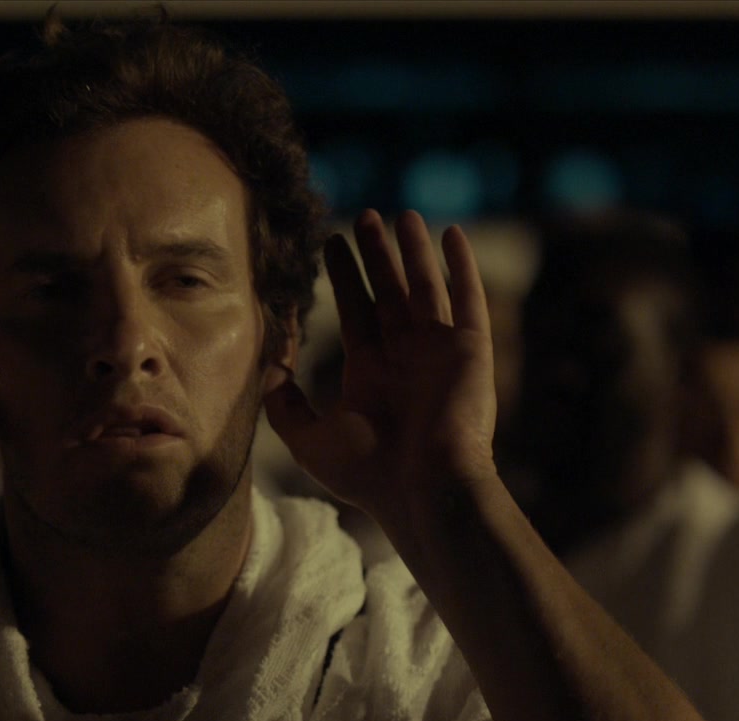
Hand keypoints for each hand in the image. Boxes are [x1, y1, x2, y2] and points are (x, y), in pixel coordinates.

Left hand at [265, 209, 499, 530]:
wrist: (423, 488)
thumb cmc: (368, 472)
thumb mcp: (308, 440)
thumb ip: (284, 406)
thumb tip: (268, 371)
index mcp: (370, 373)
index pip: (356, 312)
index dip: (344, 277)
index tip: (329, 243)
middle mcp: (405, 358)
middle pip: (388, 293)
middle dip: (375, 256)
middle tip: (363, 218)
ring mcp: (439, 352)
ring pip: (425, 287)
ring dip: (414, 251)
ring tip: (400, 215)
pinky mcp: (470, 350)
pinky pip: (467, 300)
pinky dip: (461, 268)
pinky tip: (452, 235)